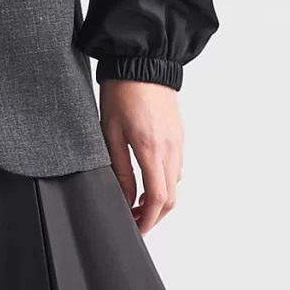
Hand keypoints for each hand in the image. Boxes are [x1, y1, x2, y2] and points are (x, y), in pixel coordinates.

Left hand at [99, 79, 181, 233]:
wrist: (142, 61)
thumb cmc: (121, 92)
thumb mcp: (109, 132)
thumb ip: (119, 168)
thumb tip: (124, 197)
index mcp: (151, 149)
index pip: (156, 199)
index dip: (147, 221)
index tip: (136, 228)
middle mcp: (170, 148)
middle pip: (170, 198)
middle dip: (154, 216)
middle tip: (134, 220)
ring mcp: (178, 142)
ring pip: (175, 184)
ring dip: (159, 199)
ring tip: (136, 201)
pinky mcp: (179, 135)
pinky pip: (176, 167)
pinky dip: (164, 181)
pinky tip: (147, 179)